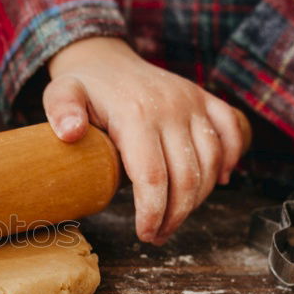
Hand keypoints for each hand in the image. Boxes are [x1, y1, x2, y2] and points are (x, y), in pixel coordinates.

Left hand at [45, 37, 245, 244]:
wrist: (106, 58)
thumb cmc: (82, 87)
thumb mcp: (60, 93)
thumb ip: (61, 112)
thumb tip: (70, 134)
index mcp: (135, 114)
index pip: (153, 176)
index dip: (153, 212)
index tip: (145, 234)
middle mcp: (171, 107)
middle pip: (186, 176)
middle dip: (176, 215)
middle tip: (158, 236)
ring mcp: (192, 101)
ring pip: (212, 161)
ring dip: (199, 198)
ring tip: (176, 219)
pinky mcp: (205, 98)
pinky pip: (233, 129)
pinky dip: (231, 158)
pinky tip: (217, 182)